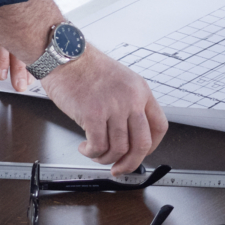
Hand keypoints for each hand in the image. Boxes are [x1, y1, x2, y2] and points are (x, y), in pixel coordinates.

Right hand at [42, 46, 168, 174]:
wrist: (65, 55)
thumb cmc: (87, 67)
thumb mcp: (120, 81)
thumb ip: (129, 104)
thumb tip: (128, 135)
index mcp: (141, 90)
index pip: (159, 126)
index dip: (151, 147)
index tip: (140, 154)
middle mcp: (131, 99)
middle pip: (142, 144)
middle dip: (130, 163)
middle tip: (119, 169)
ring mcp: (113, 106)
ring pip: (118, 149)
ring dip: (104, 158)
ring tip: (94, 153)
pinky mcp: (93, 114)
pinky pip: (98, 146)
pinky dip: (91, 153)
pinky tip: (84, 147)